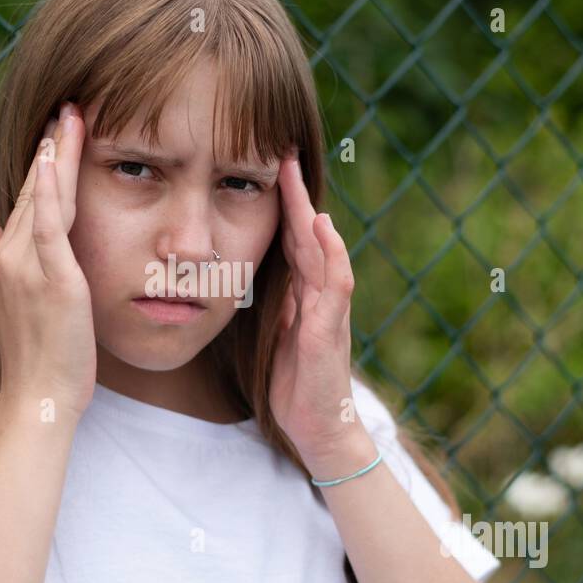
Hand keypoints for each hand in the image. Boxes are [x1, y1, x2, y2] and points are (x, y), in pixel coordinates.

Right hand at [0, 102, 96, 417]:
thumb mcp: (14, 301)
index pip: (23, 201)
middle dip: (51, 147)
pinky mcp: (52, 278)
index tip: (55, 131)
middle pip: (31, 190)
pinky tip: (53, 158)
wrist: (38, 398)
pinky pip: (48, 224)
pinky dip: (47, 189)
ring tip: (72, 116)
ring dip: (57, 154)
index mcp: (5, 261)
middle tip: (69, 106)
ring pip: (42, 198)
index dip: (39, 166)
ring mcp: (28, 267)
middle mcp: (9, 258)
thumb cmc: (37, 358)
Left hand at [268, 153, 371, 472]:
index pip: (290, 240)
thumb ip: (268, 304)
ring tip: (295, 174)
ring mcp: (329, 310)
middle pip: (306, 234)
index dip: (279, 206)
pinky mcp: (331, 330)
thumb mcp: (271, 336)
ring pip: (321, 249)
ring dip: (309, 210)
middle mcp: (319, 295)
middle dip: (294, 194)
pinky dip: (332, 253)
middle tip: (282, 151)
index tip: (262, 168)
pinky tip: (324, 227)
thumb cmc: (294, 385)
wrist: (319, 430)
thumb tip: (245, 276)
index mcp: (301, 295)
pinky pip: (337, 284)